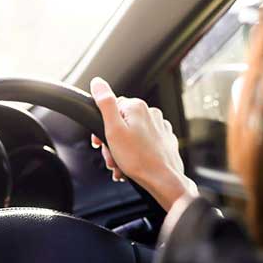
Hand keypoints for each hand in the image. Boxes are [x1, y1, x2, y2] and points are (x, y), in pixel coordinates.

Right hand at [90, 77, 196, 209]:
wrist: (164, 180)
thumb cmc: (138, 159)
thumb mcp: (113, 129)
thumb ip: (105, 103)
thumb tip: (97, 82)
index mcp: (137, 107)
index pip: (110, 109)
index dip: (102, 128)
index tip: (100, 143)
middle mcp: (150, 113)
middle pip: (121, 124)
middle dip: (112, 144)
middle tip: (110, 159)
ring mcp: (159, 127)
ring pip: (131, 136)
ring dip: (122, 152)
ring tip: (120, 166)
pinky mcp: (164, 140)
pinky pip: (144, 144)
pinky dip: (135, 154)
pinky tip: (132, 166)